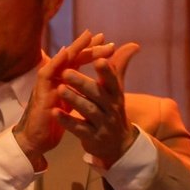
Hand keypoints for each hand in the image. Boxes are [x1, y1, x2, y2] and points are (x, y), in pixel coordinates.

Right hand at [10, 32, 108, 161]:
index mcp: (64, 81)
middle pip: (73, 57)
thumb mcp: (70, 104)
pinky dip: (56, 62)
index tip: (110, 44)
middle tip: (103, 36)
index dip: (93, 53)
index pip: (80, 62)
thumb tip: (89, 83)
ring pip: (62, 61)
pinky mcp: (40, 92)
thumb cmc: (52, 121)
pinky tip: (65, 52)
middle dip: (87, 46)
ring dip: (75, 48)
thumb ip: (78, 90)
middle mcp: (55, 79)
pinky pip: (47, 74)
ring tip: (87, 36)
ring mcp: (47, 83)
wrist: (37, 139)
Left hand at [50, 39, 142, 166]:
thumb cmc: (112, 111)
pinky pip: (79, 129)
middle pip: (97, 94)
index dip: (107, 71)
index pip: (113, 81)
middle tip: (66, 72)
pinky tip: (55, 112)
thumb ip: (119, 67)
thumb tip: (133, 44)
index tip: (99, 59)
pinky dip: (67, 121)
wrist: (118, 145)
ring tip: (60, 89)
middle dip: (82, 83)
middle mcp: (111, 109)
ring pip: (88, 111)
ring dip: (74, 100)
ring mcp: (102, 124)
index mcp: (116, 95)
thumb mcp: (117, 90)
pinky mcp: (92, 138)